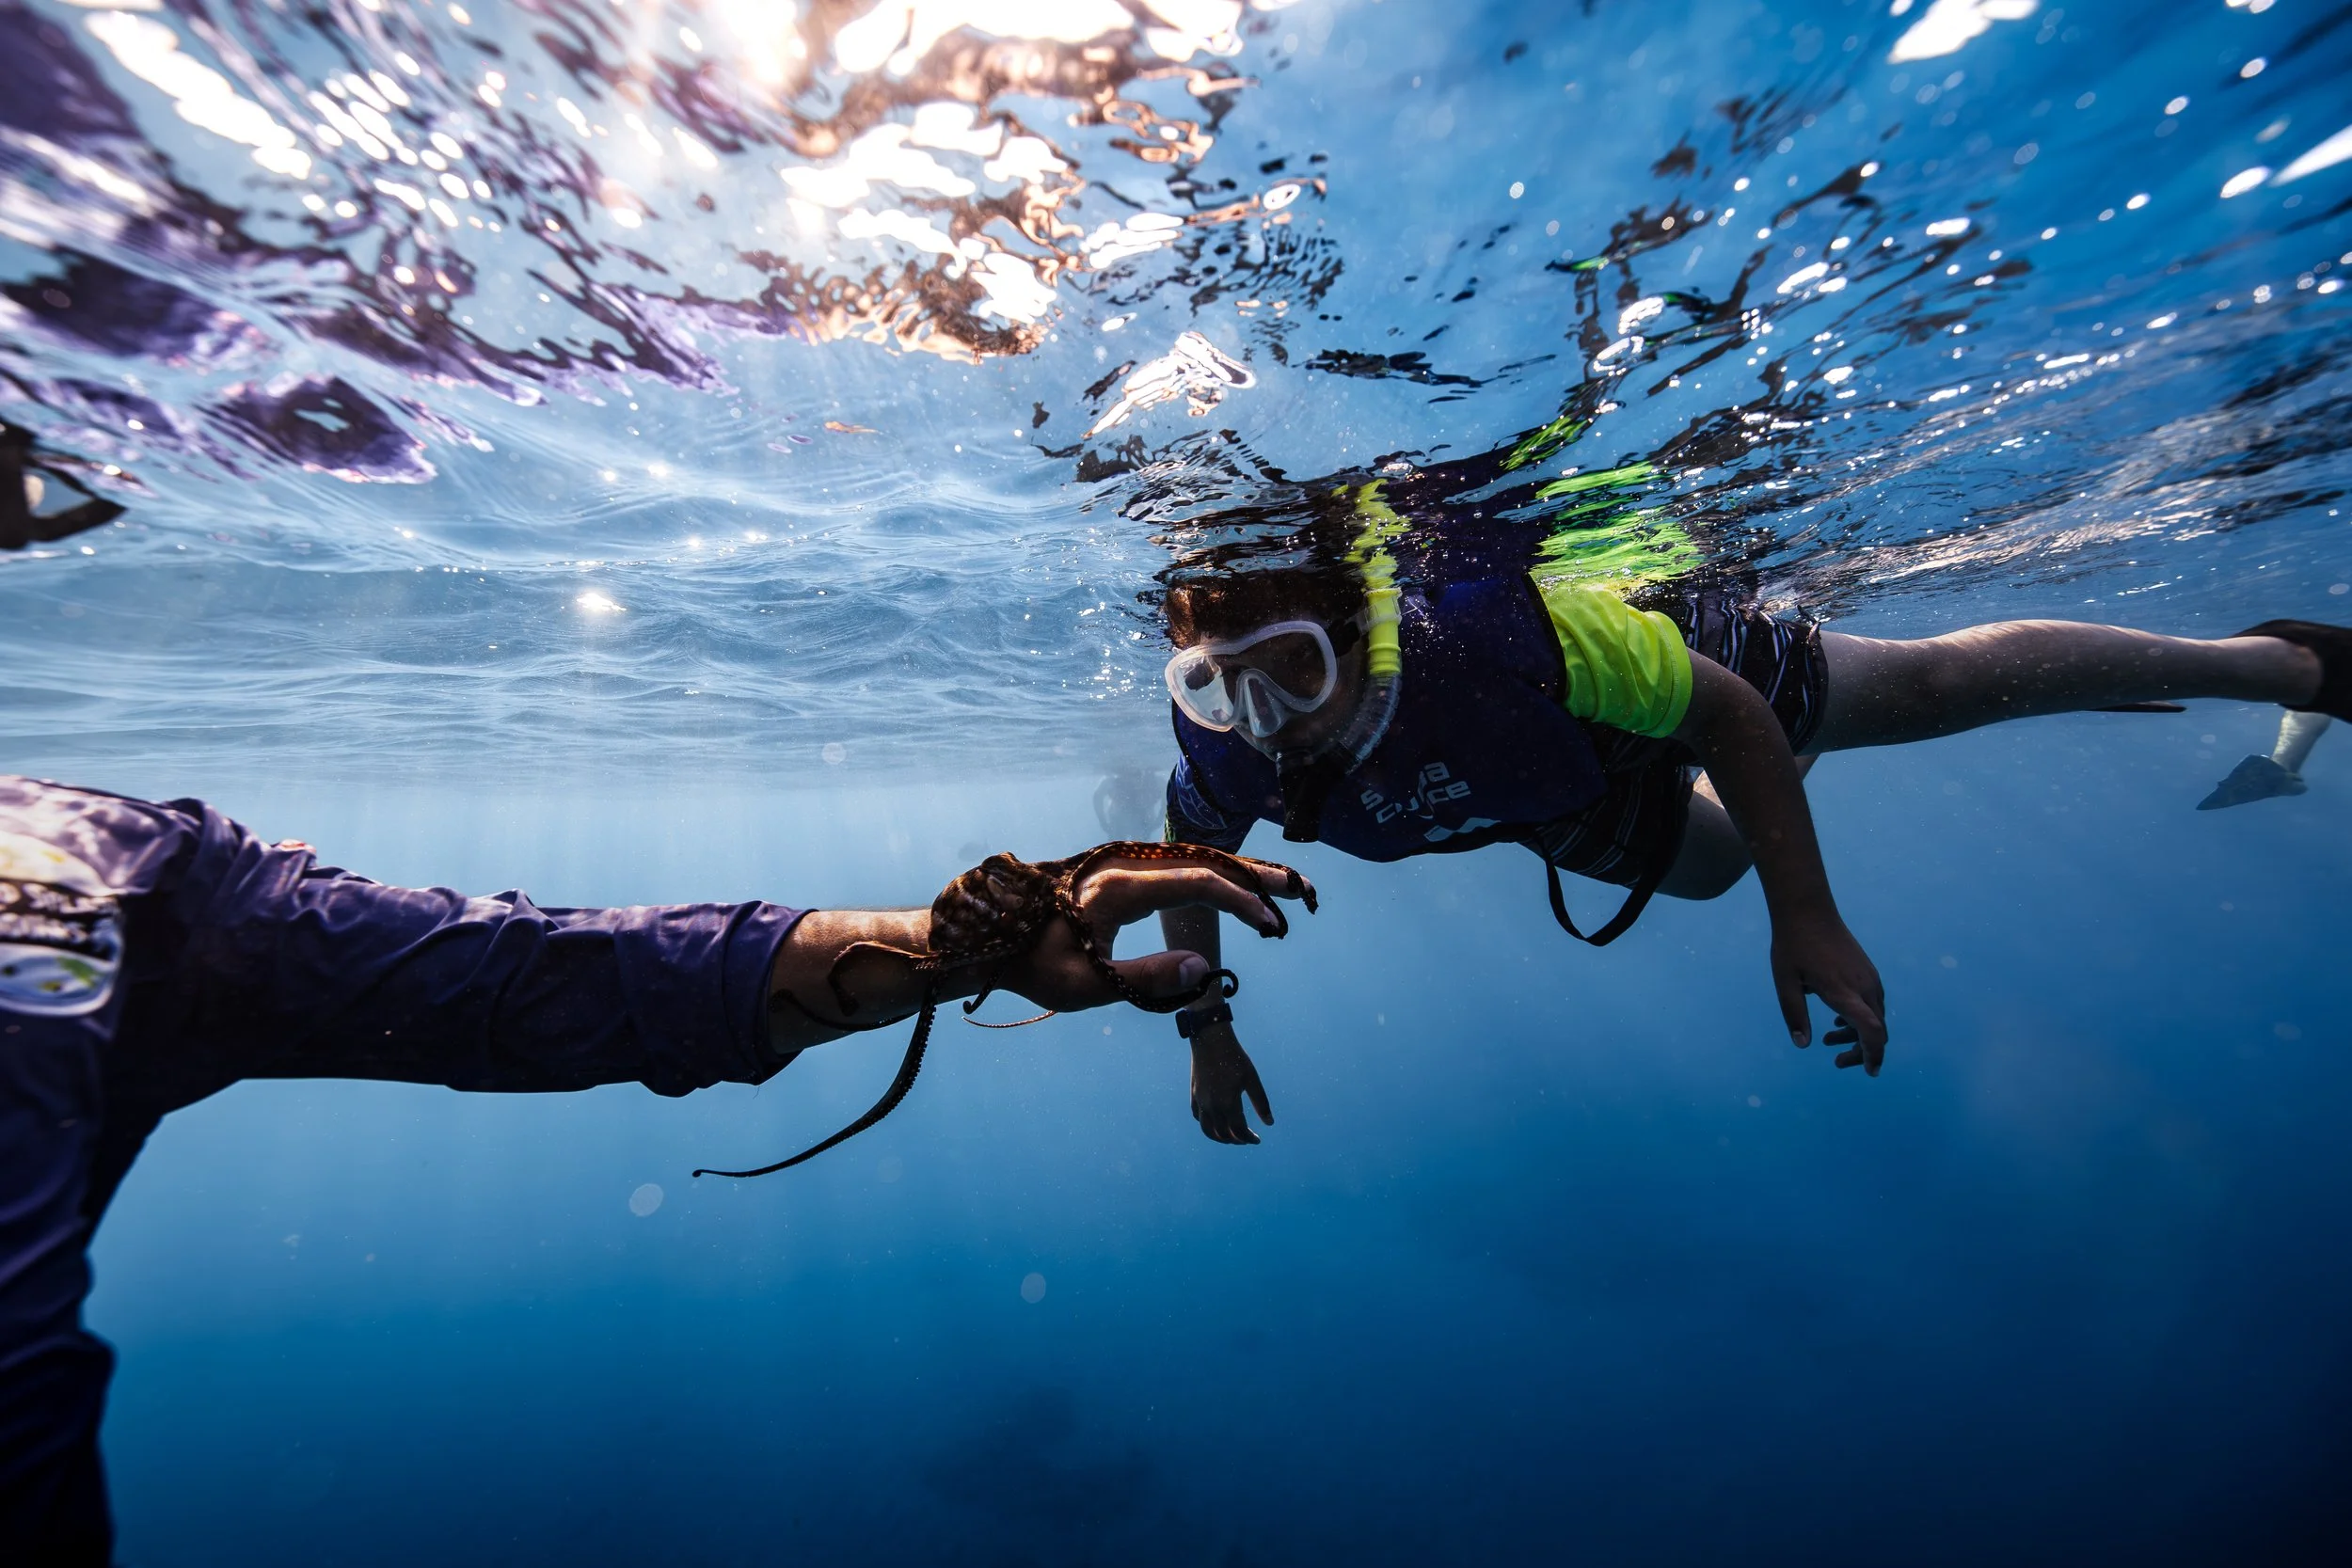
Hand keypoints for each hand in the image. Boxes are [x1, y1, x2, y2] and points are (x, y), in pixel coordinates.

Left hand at [993, 850, 1313, 1012]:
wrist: (988, 944)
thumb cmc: (1034, 969)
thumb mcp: (1089, 984)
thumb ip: (1149, 977)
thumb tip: (1206, 968)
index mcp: (1118, 888)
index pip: (1194, 884)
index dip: (1237, 901)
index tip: (1269, 924)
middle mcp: (1123, 869)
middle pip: (1201, 863)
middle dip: (1252, 877)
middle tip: (1299, 889)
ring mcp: (1121, 870)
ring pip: (1191, 864)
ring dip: (1235, 877)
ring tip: (1280, 888)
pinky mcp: (1120, 880)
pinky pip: (1175, 872)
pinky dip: (1210, 881)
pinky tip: (1233, 893)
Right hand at [1188, 1020, 1272, 1144]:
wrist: (1210, 1040)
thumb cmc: (1234, 1058)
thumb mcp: (1252, 1079)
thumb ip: (1261, 1102)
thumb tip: (1270, 1123)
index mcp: (1228, 1103)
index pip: (1239, 1130)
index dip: (1249, 1138)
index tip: (1257, 1140)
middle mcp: (1212, 1106)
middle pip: (1223, 1134)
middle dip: (1237, 1140)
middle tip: (1246, 1139)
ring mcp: (1200, 1102)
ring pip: (1207, 1130)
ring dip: (1220, 1138)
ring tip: (1231, 1137)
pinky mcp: (1194, 1095)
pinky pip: (1198, 1117)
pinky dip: (1207, 1125)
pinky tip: (1216, 1122)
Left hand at [1769, 907, 1887, 1073]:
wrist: (1808, 911)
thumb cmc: (1793, 946)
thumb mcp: (1785, 983)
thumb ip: (1794, 1015)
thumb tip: (1803, 1045)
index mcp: (1843, 993)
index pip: (1871, 1031)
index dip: (1873, 1054)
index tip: (1869, 1071)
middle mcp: (1863, 987)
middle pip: (1877, 1030)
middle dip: (1862, 1052)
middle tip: (1837, 1062)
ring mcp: (1869, 978)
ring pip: (1876, 1017)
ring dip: (1858, 1035)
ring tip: (1829, 1041)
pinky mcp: (1868, 972)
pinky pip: (1873, 1003)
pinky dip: (1861, 1018)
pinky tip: (1839, 1021)